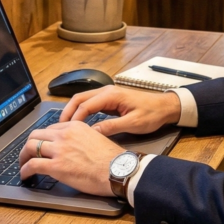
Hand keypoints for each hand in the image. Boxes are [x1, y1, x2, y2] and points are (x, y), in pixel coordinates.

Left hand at [18, 121, 123, 195]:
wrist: (117, 170)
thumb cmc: (112, 159)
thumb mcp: (96, 138)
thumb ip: (81, 139)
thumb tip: (74, 147)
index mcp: (75, 126)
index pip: (50, 129)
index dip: (43, 139)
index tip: (42, 146)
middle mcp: (64, 135)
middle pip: (36, 135)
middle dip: (29, 145)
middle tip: (28, 154)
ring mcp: (59, 150)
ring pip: (30, 147)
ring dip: (23, 156)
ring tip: (23, 165)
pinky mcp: (56, 166)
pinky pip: (32, 165)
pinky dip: (25, 170)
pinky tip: (25, 175)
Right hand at [60, 85, 180, 135]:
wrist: (165, 107)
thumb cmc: (152, 114)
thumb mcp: (133, 123)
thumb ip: (112, 127)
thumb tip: (92, 132)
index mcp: (112, 95)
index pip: (85, 105)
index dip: (74, 118)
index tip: (68, 131)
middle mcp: (107, 91)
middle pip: (79, 98)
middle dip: (68, 112)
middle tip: (59, 127)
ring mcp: (108, 94)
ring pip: (83, 99)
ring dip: (73, 111)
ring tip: (65, 126)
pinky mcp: (110, 99)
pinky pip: (90, 103)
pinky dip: (81, 111)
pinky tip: (78, 123)